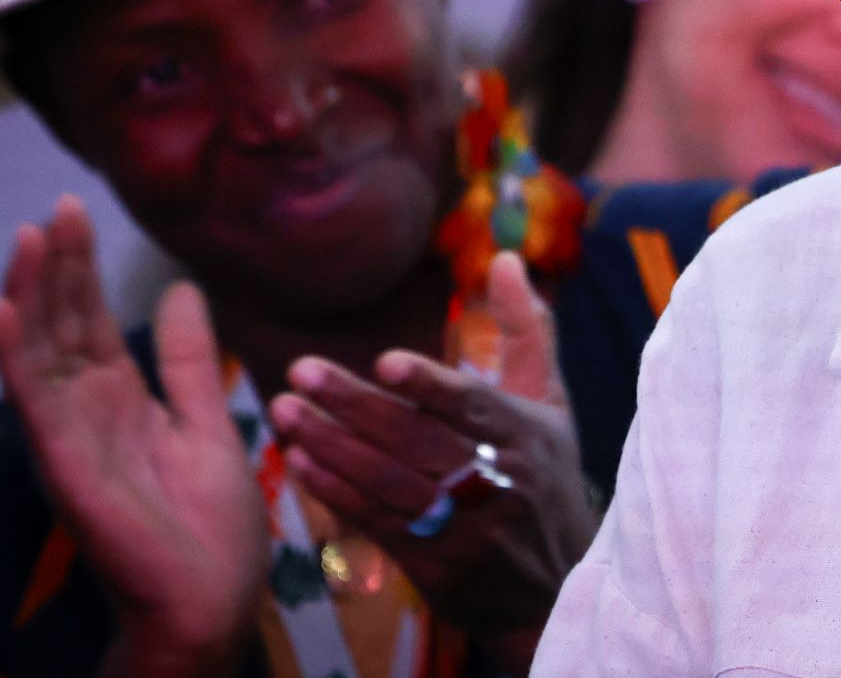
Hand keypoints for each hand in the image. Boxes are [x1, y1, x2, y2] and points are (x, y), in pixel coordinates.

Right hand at [0, 196, 264, 676]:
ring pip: (40, 351)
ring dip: (30, 294)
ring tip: (28, 238)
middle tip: (57, 208)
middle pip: (60, 325)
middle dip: (56, 267)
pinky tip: (6, 308)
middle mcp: (85, 411)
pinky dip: (18, 353)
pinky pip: (36, 401)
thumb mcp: (206, 421)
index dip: (80, 269)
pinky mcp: (67, 463)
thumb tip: (182, 291)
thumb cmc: (210, 523)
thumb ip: (186, 360)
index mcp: (119, 399)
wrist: (210, 597)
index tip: (76, 212)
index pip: (88, 321)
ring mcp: (70, 435)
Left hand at [268, 252, 596, 672]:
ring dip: (331, 446)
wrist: (555, 582)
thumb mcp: (549, 402)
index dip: (430, 387)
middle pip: (418, 441)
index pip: (474, 407)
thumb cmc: (543, 471)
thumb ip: (526, 329)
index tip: (384, 362)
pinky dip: (335, 491)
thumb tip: (504, 258)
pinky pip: (378, 523)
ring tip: (285, 410)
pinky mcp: (438, 567)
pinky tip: (299, 462)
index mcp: (528, 435)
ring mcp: (467, 531)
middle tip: (301, 370)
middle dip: (355, 405)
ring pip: (389, 482)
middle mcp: (500, 483)